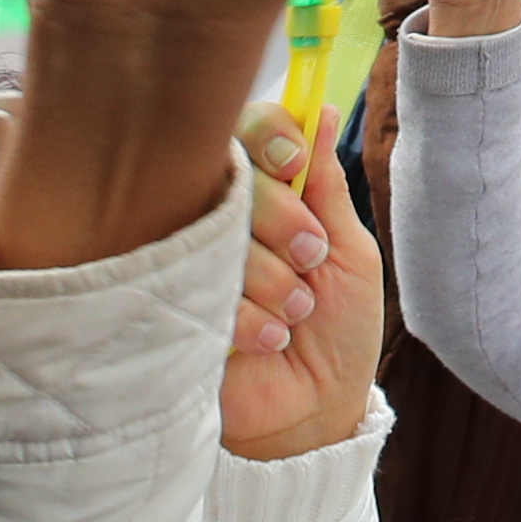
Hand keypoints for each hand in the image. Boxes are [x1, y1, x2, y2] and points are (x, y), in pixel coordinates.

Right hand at [216, 113, 382, 460]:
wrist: (315, 408)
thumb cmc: (338, 329)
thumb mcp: (348, 252)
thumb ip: (327, 187)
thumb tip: (322, 113)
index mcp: (267, 195)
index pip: (250, 132)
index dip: (268, 135)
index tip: (293, 160)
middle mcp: (222, 218)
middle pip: (232, 175)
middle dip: (282, 218)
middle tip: (312, 258)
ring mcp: (192, 259)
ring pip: (219, 232)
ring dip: (271, 278)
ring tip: (295, 315)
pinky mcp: (172, 302)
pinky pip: (202, 284)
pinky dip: (248, 316)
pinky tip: (268, 340)